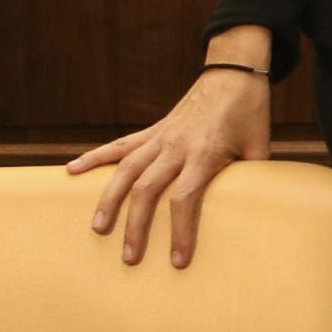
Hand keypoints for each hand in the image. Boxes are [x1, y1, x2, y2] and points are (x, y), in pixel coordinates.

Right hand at [66, 28, 274, 266]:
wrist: (233, 72)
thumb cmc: (250, 112)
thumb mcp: (259, 146)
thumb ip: (253, 179)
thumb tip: (256, 212)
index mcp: (205, 153)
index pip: (185, 198)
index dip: (180, 230)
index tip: (177, 260)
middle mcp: (176, 146)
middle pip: (147, 190)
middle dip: (136, 227)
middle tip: (129, 258)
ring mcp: (160, 137)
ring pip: (125, 170)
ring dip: (108, 200)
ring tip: (96, 228)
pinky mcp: (151, 130)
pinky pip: (118, 146)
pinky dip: (94, 157)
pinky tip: (72, 171)